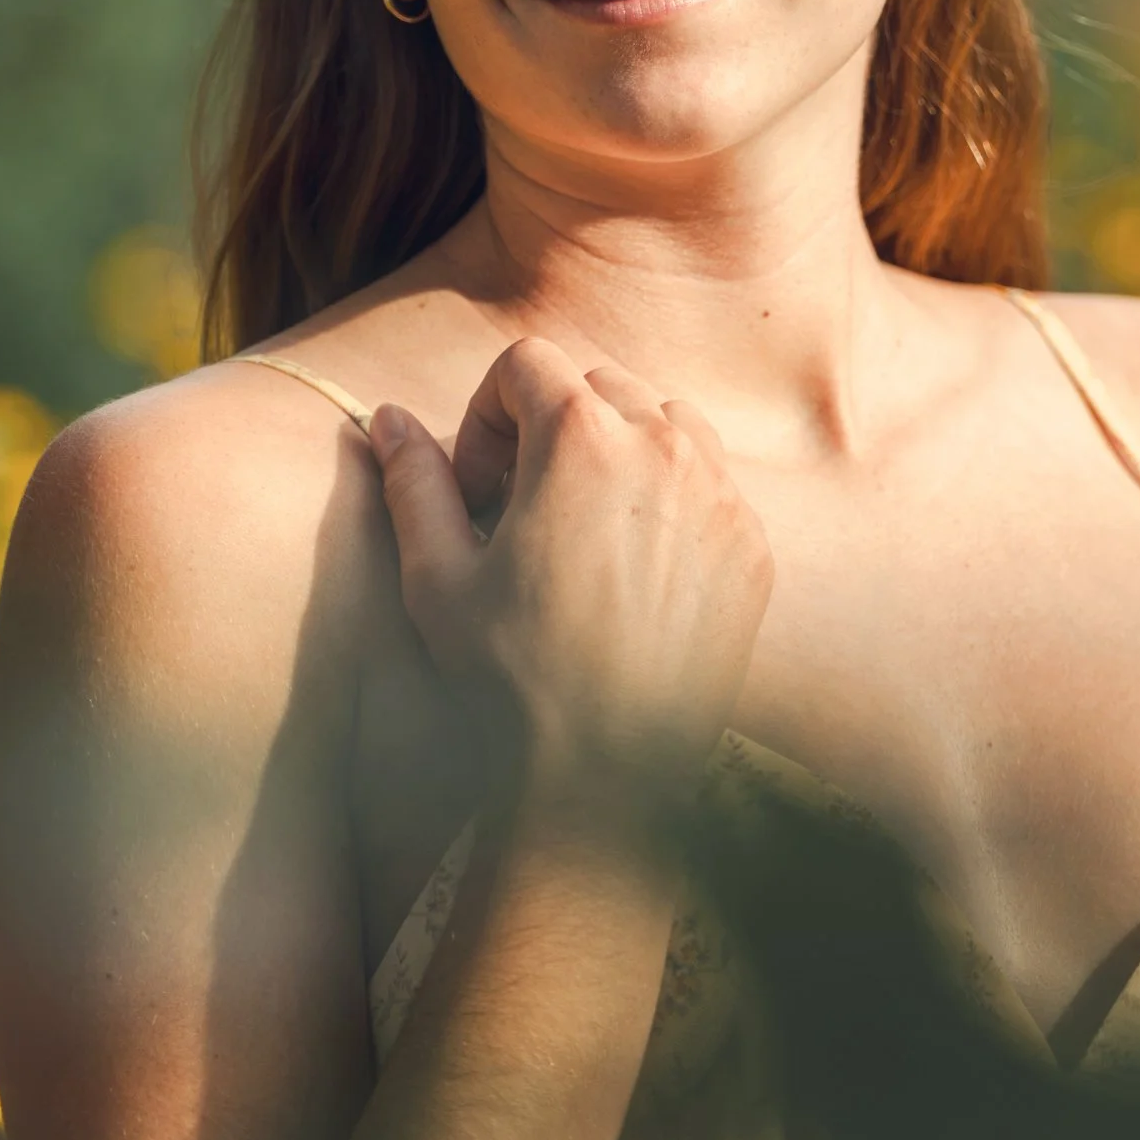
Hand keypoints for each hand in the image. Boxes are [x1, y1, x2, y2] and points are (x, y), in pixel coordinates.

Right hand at [369, 339, 773, 820]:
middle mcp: (665, 448)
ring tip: (581, 532)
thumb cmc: (509, 678)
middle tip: (521, 513)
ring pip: (665, 425)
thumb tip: (387, 419)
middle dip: (551, 430)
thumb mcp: (437, 576)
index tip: (477, 488)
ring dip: (618, 454)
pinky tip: (633, 574)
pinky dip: (671, 504)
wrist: (606, 775)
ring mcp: (721, 497)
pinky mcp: (752, 548)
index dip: (486, 417)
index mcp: (582, 438)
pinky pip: (711, 486)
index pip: (528, 364)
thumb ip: (414, 481)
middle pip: (598, 386)